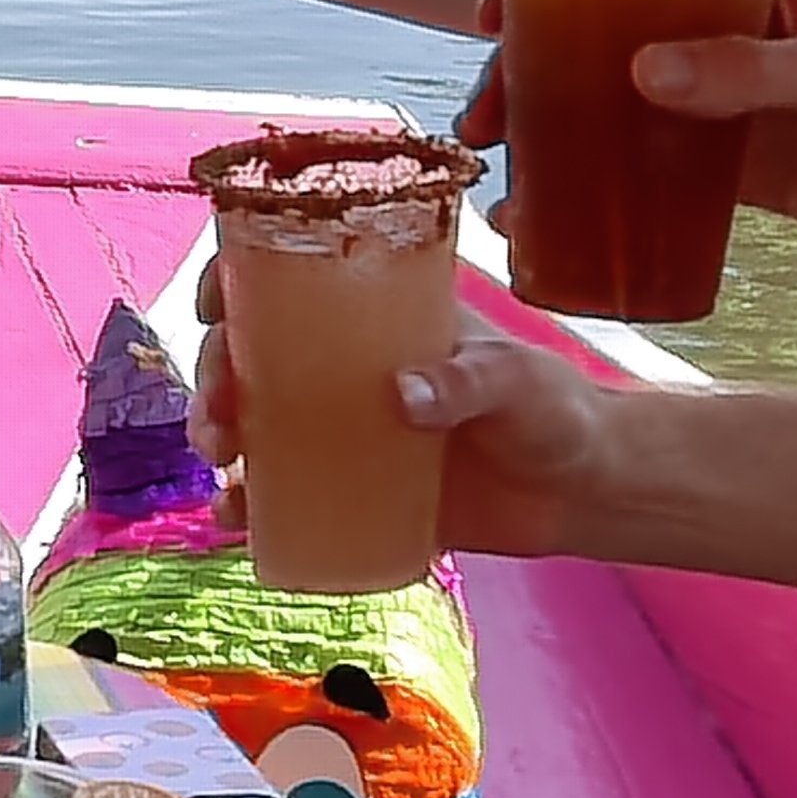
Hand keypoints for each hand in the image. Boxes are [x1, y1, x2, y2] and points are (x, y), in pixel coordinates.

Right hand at [192, 263, 604, 560]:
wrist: (584, 493)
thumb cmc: (556, 412)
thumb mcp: (517, 381)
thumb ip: (467, 382)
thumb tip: (402, 396)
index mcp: (380, 319)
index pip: (294, 281)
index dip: (237, 284)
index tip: (212, 306)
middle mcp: (349, 369)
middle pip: (255, 355)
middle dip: (215, 378)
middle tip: (220, 418)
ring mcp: (348, 431)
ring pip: (258, 421)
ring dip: (220, 434)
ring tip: (222, 464)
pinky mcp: (357, 490)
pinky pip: (285, 494)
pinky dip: (248, 504)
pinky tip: (232, 517)